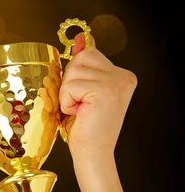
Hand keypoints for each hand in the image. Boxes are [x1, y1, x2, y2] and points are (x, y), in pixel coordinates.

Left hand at [60, 34, 137, 160]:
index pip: (89, 53)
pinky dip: (67, 101)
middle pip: (80, 58)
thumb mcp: (83, 91)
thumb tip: (82, 38)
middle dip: (70, 81)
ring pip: (73, 70)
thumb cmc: (86, 127)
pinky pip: (70, 85)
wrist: (92, 153)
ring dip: (67, 93)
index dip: (76, 74)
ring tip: (80, 109)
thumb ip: (84, 65)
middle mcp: (123, 76)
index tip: (82, 94)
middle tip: (80, 104)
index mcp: (122, 75)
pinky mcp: (105, 90)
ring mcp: (116, 82)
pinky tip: (79, 113)